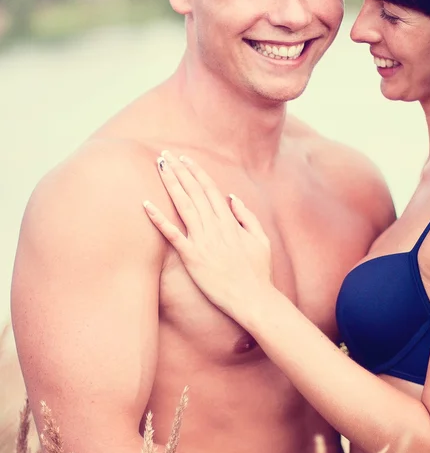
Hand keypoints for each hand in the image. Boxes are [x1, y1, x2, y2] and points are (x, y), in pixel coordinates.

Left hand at [143, 151, 272, 322]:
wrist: (253, 297)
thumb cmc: (258, 271)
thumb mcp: (260, 238)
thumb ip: (246, 216)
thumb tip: (231, 197)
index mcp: (230, 221)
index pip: (210, 189)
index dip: (196, 172)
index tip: (185, 158)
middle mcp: (215, 227)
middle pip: (194, 192)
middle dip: (179, 171)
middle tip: (165, 155)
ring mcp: (202, 241)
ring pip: (183, 205)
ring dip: (170, 184)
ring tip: (159, 167)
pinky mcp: (192, 257)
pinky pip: (172, 235)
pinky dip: (158, 219)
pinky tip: (146, 204)